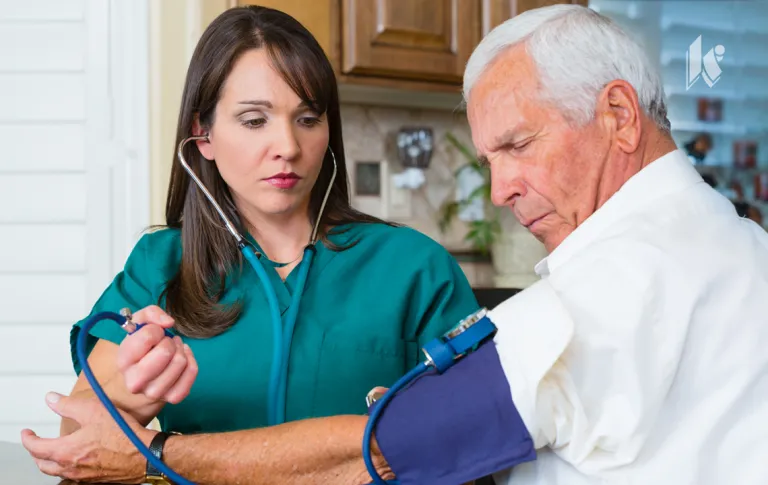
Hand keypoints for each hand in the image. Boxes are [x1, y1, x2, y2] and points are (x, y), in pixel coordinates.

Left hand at [21, 392, 153, 482]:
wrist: (144, 455)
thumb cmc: (123, 435)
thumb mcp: (94, 411)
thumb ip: (68, 404)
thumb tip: (51, 399)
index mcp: (65, 451)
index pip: (35, 447)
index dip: (28, 438)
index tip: (27, 432)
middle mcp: (71, 467)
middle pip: (43, 464)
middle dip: (36, 452)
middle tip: (36, 443)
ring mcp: (83, 476)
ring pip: (57, 472)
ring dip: (50, 461)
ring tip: (54, 451)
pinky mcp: (96, 479)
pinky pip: (73, 476)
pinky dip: (68, 467)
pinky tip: (77, 459)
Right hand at [118, 305, 197, 403]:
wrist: (140, 375)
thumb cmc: (140, 346)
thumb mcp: (140, 323)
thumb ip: (151, 313)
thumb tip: (168, 323)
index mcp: (123, 361)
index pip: (148, 336)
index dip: (156, 330)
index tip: (154, 334)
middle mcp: (135, 382)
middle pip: (166, 352)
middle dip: (169, 341)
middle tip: (165, 342)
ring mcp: (154, 393)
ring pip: (180, 362)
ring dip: (180, 350)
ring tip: (173, 348)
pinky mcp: (172, 397)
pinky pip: (192, 373)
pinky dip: (191, 360)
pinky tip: (183, 356)